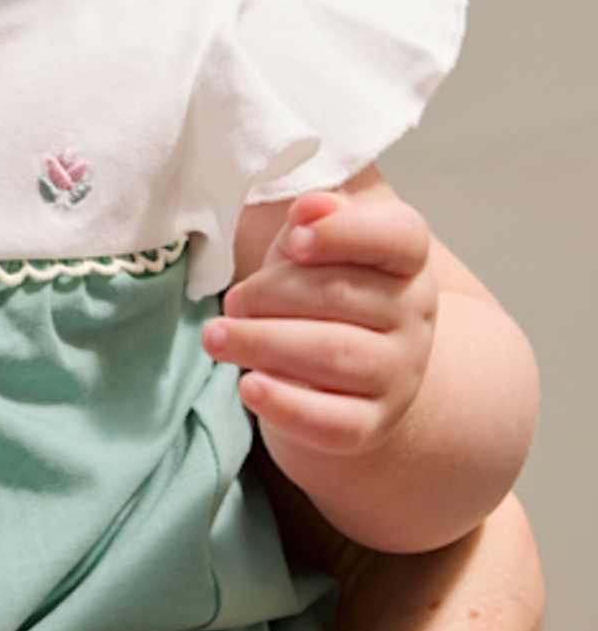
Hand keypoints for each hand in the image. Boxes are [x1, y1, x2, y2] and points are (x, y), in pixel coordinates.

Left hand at [202, 188, 438, 458]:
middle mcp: (415, 315)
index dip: (343, 232)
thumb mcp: (316, 245)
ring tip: (216, 337)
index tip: (295, 239)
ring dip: (263, 342)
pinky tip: (248, 386)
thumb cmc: (320, 293)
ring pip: (334, 355)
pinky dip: (284, 404)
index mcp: (406, 259)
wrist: (345, 374)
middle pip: (344, 296)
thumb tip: (311, 206)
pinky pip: (331, 421)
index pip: (397, 235)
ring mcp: (399, 373)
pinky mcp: (372, 424)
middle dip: (272, 295)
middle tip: (231, 301)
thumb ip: (314, 219)